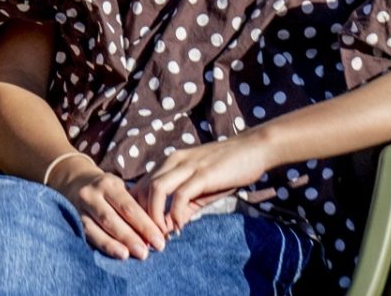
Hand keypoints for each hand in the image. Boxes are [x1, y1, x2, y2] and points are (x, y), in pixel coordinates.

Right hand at [46, 154, 165, 259]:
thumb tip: (155, 234)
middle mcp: (92, 194)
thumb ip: (135, 207)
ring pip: (97, 228)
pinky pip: (87, 235)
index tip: (160, 241)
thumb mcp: (119, 189)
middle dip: (130, 237)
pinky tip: (112, 254)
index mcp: (109, 184)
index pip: (129, 207)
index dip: (144, 225)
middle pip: (112, 218)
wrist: (74, 182)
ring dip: (113, 244)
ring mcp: (80, 208)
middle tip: (146, 253)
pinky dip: (101, 245)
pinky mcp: (73, 220)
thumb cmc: (107, 190)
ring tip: (128, 256)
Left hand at [130, 133, 276, 234]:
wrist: (253, 149)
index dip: (136, 212)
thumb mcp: (201, 191)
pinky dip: (175, 213)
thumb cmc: (226, 170)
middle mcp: (172, 161)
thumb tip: (170, 229)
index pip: (141, 187)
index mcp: (169, 164)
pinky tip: (179, 227)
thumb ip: (184, 208)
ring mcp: (187, 165)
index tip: (142, 233)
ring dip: (154, 216)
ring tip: (161, 236)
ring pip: (156, 189)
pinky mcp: (203, 173)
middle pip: (143, 189)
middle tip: (148, 240)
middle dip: (141, 218)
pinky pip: (180, 194)